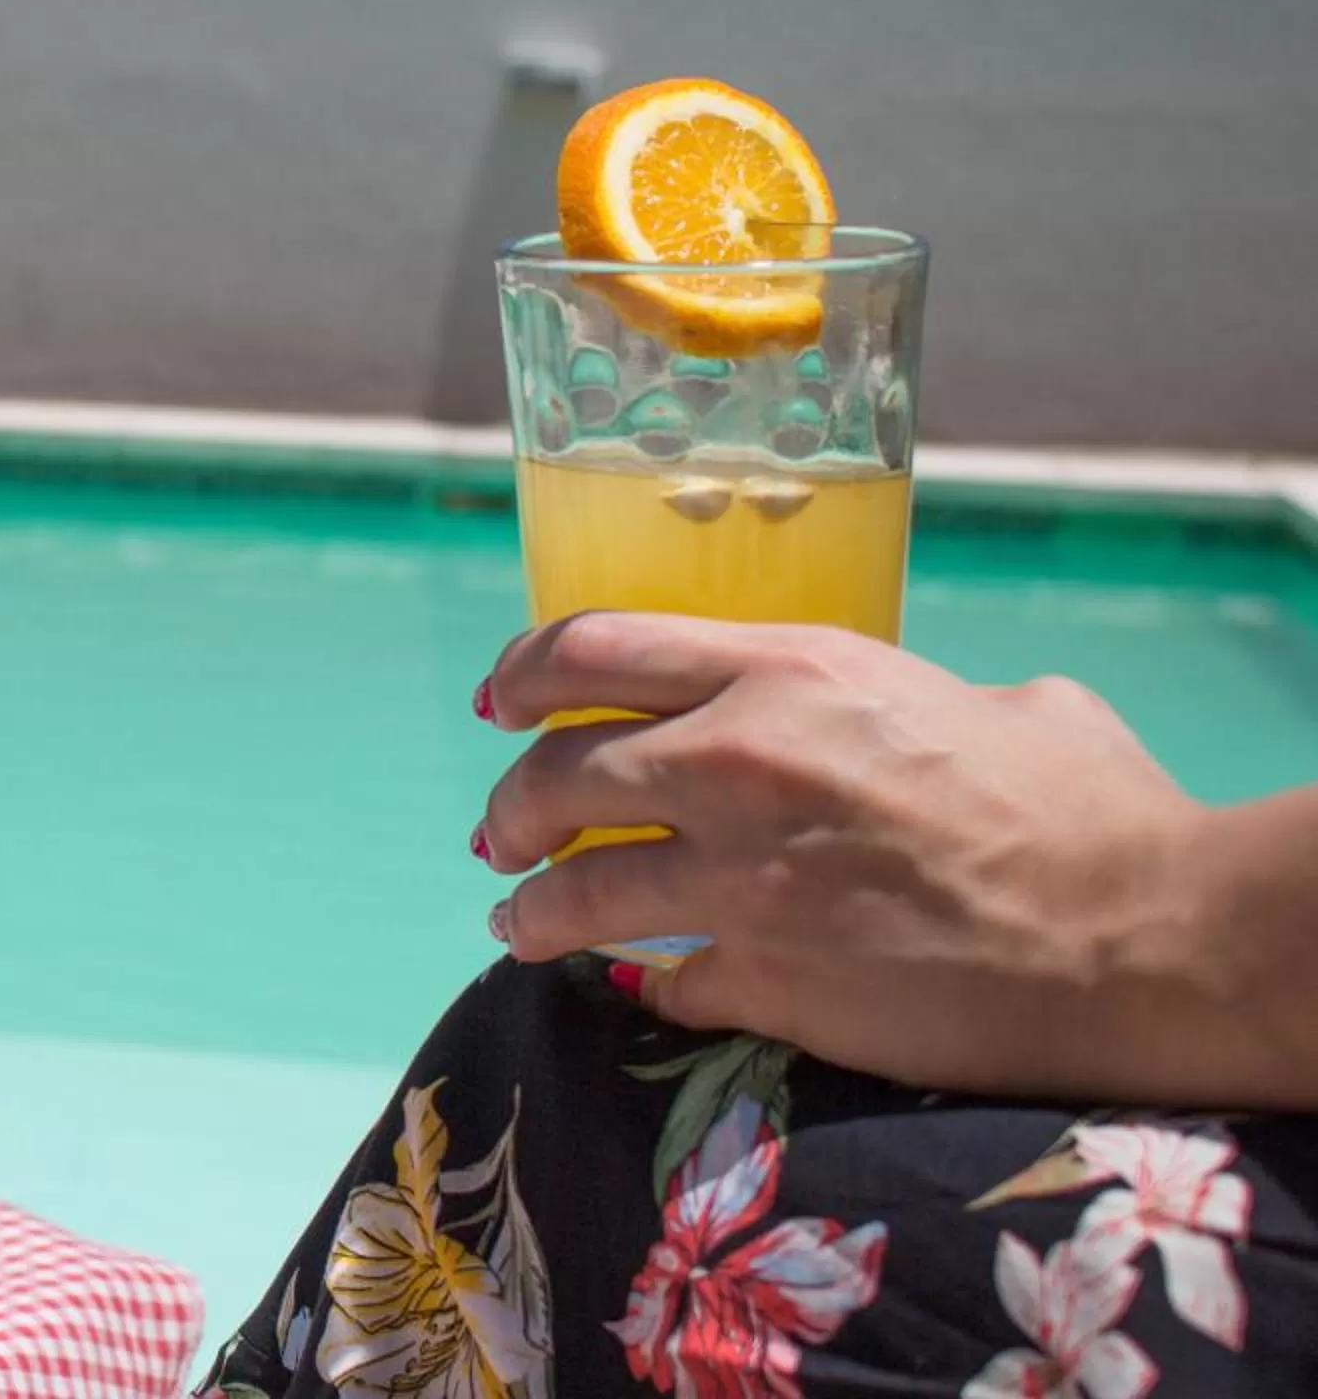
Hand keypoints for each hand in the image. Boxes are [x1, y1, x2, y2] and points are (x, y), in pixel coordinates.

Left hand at [471, 613, 1280, 1105]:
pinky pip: (663, 982)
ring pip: (576, 890)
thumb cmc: (1092, 808)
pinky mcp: (764, 981)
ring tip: (517, 921)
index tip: (499, 700)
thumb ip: (900, 697)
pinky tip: (639, 990)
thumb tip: (914, 711)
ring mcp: (739, 878)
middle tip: (500, 830)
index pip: (592, 650)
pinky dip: (644, 986)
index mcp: (785, 671)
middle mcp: (735, 762)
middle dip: (513, 805)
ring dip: (533, 908)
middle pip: (557, 775)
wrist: (1142, 937)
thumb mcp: (988, 698)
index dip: (524, 674)